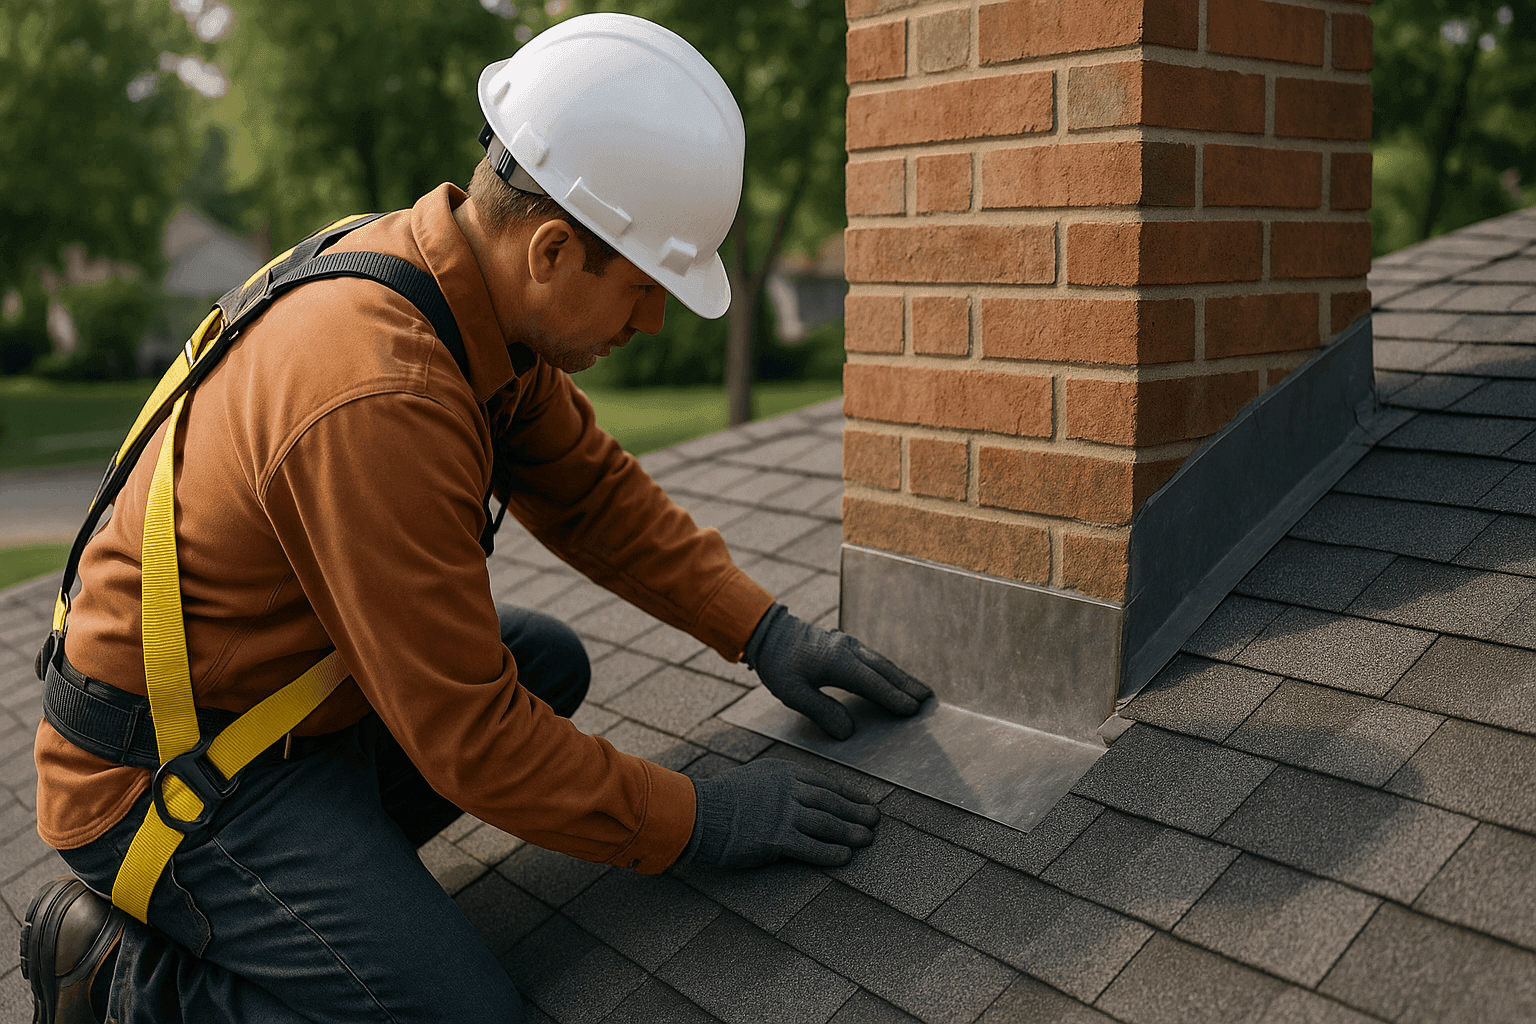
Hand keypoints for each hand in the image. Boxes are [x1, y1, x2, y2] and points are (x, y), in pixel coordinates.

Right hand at [682, 759, 877, 867]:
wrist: (697, 812)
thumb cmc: (719, 799)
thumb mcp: (753, 778)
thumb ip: (778, 785)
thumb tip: (798, 797)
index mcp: (784, 772)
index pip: (826, 783)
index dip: (849, 794)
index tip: (864, 801)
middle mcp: (789, 789)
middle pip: (833, 801)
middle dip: (857, 811)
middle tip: (875, 820)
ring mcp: (785, 813)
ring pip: (829, 823)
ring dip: (851, 831)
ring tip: (867, 838)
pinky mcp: (778, 838)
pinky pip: (812, 847)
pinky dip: (832, 852)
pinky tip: (845, 857)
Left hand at [743, 604, 932, 740]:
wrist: (767, 631)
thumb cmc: (778, 664)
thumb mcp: (793, 693)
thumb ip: (822, 711)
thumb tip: (849, 732)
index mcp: (838, 662)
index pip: (873, 683)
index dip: (894, 697)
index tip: (913, 709)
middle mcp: (848, 650)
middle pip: (884, 669)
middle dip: (907, 685)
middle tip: (928, 699)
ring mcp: (847, 644)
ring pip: (880, 662)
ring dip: (900, 676)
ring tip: (918, 689)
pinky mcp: (843, 644)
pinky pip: (872, 658)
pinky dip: (886, 669)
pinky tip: (891, 677)